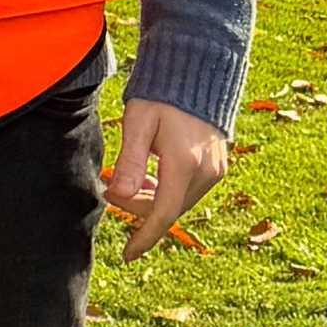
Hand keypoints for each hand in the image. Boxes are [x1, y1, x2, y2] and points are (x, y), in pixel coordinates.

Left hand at [103, 97, 229, 254]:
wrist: (198, 71)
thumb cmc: (162, 95)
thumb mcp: (138, 123)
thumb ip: (128, 161)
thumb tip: (116, 195)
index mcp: (184, 163)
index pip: (163, 213)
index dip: (144, 237)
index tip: (126, 255)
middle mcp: (205, 172)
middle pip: (169, 209)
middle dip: (138, 209)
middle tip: (109, 191)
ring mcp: (215, 170)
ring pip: (179, 202)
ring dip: (153, 200)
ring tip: (127, 183)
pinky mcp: (218, 166)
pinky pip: (190, 191)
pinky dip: (168, 191)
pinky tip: (151, 178)